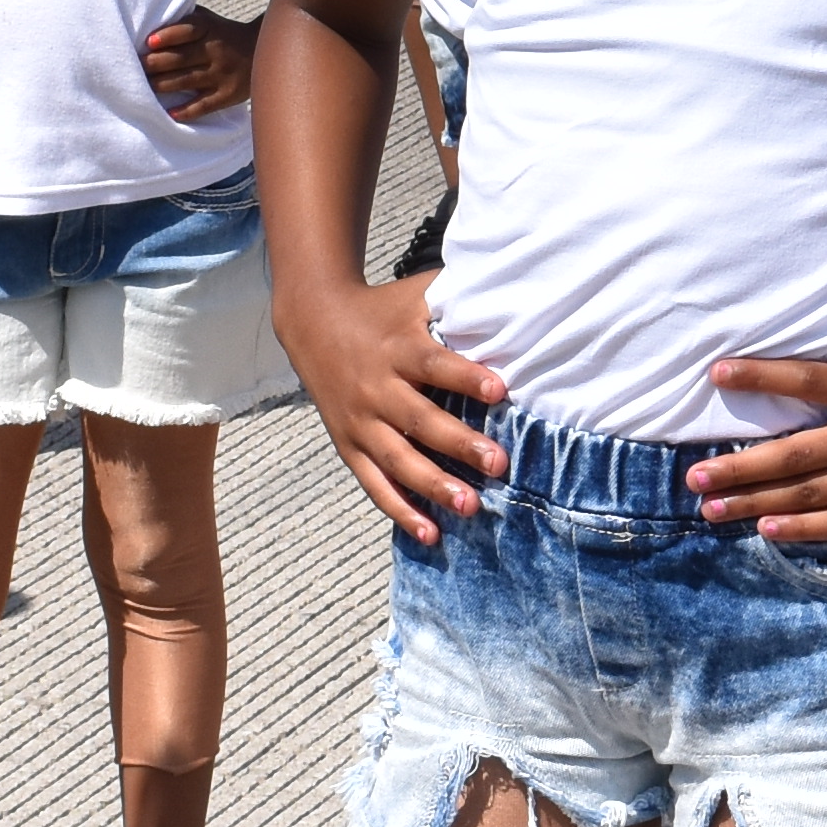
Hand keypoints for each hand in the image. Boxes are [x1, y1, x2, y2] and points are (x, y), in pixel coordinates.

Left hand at [140, 7, 258, 119]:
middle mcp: (215, 51)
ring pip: (186, 81)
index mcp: (210, 29)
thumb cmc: (223, 34)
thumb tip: (150, 23)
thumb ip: (185, 20)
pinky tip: (170, 114)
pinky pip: (204, 105)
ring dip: (162, 85)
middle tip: (136, 69)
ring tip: (144, 88)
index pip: (187, 30)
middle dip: (155, 64)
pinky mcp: (227, 95)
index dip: (168, 36)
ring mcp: (221, 74)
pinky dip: (187, 111)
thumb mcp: (208, 20)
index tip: (149, 42)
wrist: (262, 50)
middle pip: (180, 58)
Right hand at [273, 267, 505, 544]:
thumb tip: (513, 293)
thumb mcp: (413, 295)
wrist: (312, 323)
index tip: (499, 389)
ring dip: (433, 486)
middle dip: (458, 443)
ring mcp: (360, 422)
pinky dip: (400, 510)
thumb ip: (457, 299)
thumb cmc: (382, 310)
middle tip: (498, 464)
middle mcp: (376, 388)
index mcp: (397, 348)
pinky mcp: (349, 446)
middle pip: (418, 419)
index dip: (465, 375)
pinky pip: (375, 483)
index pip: (433, 363)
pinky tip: (430, 534)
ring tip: (470, 507)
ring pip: (397, 459)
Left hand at [685, 340, 826, 538]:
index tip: (717, 374)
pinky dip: (803, 528)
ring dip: (756, 502)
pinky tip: (768, 529)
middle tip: (693, 475)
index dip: (760, 376)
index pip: (807, 380)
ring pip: (810, 494)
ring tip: (712, 508)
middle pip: (793, 453)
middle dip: (737, 466)